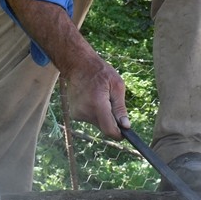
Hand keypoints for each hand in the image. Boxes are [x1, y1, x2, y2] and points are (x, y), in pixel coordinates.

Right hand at [4, 0, 130, 138]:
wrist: (78, 65)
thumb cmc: (100, 72)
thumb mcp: (117, 85)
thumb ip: (120, 108)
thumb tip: (126, 126)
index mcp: (98, 104)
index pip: (109, 130)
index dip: (119, 134)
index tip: (124, 132)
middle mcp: (85, 111)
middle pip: (104, 127)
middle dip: (111, 120)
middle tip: (111, 102)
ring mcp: (78, 114)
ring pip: (97, 124)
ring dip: (103, 116)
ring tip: (100, 97)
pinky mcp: (74, 115)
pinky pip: (90, 120)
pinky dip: (94, 113)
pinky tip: (92, 99)